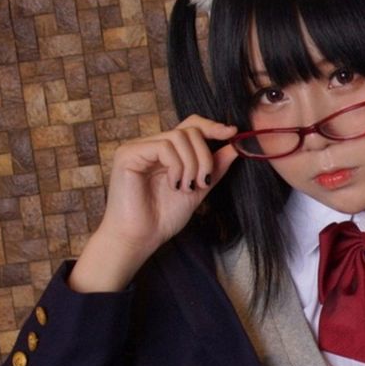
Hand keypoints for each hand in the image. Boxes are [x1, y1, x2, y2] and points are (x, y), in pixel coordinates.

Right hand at [70, 115, 239, 291]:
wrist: (140, 239)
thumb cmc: (163, 218)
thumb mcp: (198, 189)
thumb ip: (214, 168)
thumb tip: (235, 147)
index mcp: (166, 152)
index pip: (191, 126)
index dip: (212, 127)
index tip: (232, 133)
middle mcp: (150, 145)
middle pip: (189, 130)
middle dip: (205, 157)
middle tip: (202, 183)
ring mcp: (138, 148)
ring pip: (179, 137)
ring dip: (192, 165)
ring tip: (186, 187)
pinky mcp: (128, 154)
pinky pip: (164, 146)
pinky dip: (176, 167)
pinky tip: (173, 185)